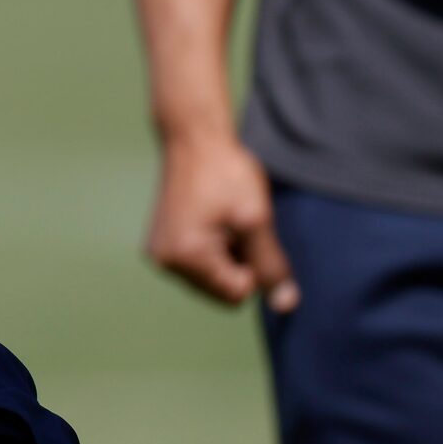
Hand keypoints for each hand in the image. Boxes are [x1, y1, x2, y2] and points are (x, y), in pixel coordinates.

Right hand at [145, 127, 298, 313]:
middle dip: (237, 264)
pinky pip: (196, 267)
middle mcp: (163, 261)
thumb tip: (285, 306)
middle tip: (234, 223)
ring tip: (221, 220)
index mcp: (185, 255)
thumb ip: (270, 265)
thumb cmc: (225, 172)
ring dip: (225, 258)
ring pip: (210, 281)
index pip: (236, 295)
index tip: (245, 230)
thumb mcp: (256, 219)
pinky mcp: (158, 245)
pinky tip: (210, 221)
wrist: (192, 138)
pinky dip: (210, 251)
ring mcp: (157, 254)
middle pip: (221, 291)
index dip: (253, 267)